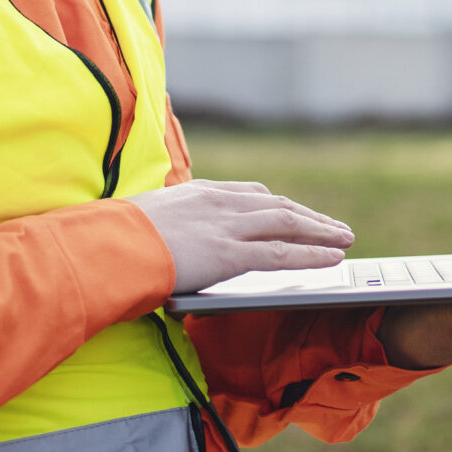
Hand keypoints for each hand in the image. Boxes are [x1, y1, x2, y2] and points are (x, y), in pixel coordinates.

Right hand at [130, 180, 354, 294]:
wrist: (106, 247)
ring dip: (321, 232)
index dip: (278, 205)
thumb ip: (169, 230)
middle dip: (309, 216)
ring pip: (288, 224)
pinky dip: (312, 254)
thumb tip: (168, 248)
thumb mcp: (147, 224)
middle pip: (277, 205)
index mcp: (199, 193)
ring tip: (344, 239)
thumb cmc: (116, 241)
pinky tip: (332, 258)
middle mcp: (219, 203)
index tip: (295, 211)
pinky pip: (282, 253)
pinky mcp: (230, 254)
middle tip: (334, 227)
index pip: (250, 195)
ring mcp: (227, 226)